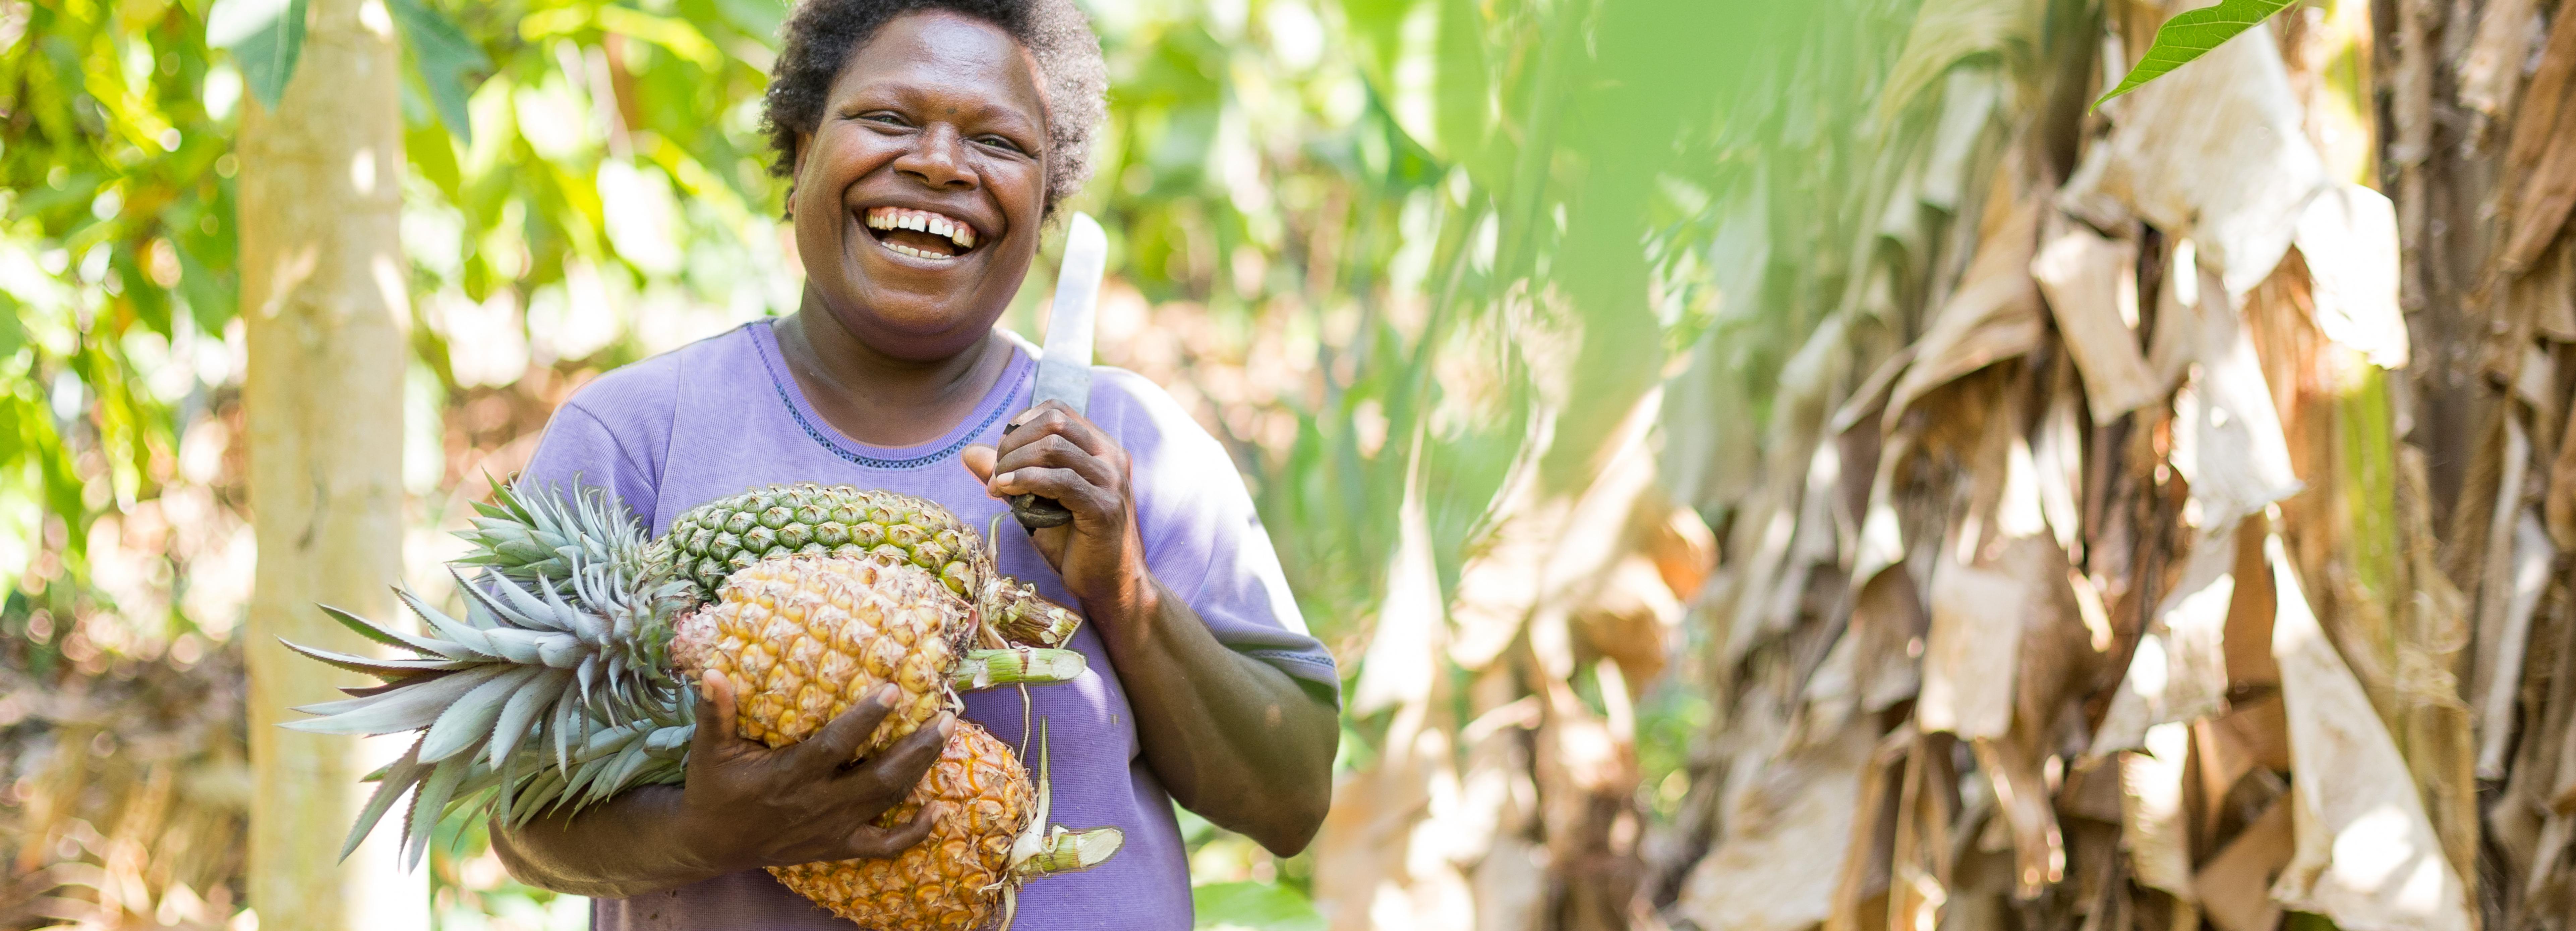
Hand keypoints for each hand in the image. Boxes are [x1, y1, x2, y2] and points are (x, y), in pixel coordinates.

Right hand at [672, 670, 950, 870]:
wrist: (711, 844)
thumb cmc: (714, 790)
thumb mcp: (709, 751)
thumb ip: (715, 713)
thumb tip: (712, 673)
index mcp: (791, 776)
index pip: (836, 745)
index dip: (866, 719)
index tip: (894, 690)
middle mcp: (819, 803)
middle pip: (879, 776)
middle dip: (916, 747)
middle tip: (947, 715)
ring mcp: (833, 829)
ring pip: (888, 801)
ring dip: (921, 770)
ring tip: (946, 736)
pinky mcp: (838, 847)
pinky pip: (884, 845)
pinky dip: (914, 832)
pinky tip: (938, 810)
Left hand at [963, 400, 1150, 610]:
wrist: (1110, 586)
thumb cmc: (1074, 543)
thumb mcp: (1037, 502)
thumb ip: (1010, 474)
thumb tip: (969, 452)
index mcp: (1101, 449)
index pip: (1057, 411)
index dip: (1021, 425)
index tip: (1002, 455)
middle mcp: (1112, 458)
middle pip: (1054, 422)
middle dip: (1014, 442)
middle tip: (994, 472)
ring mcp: (1111, 482)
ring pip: (1054, 447)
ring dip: (1014, 462)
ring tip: (996, 485)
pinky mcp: (1104, 508)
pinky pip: (1061, 481)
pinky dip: (1026, 480)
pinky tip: (1006, 490)